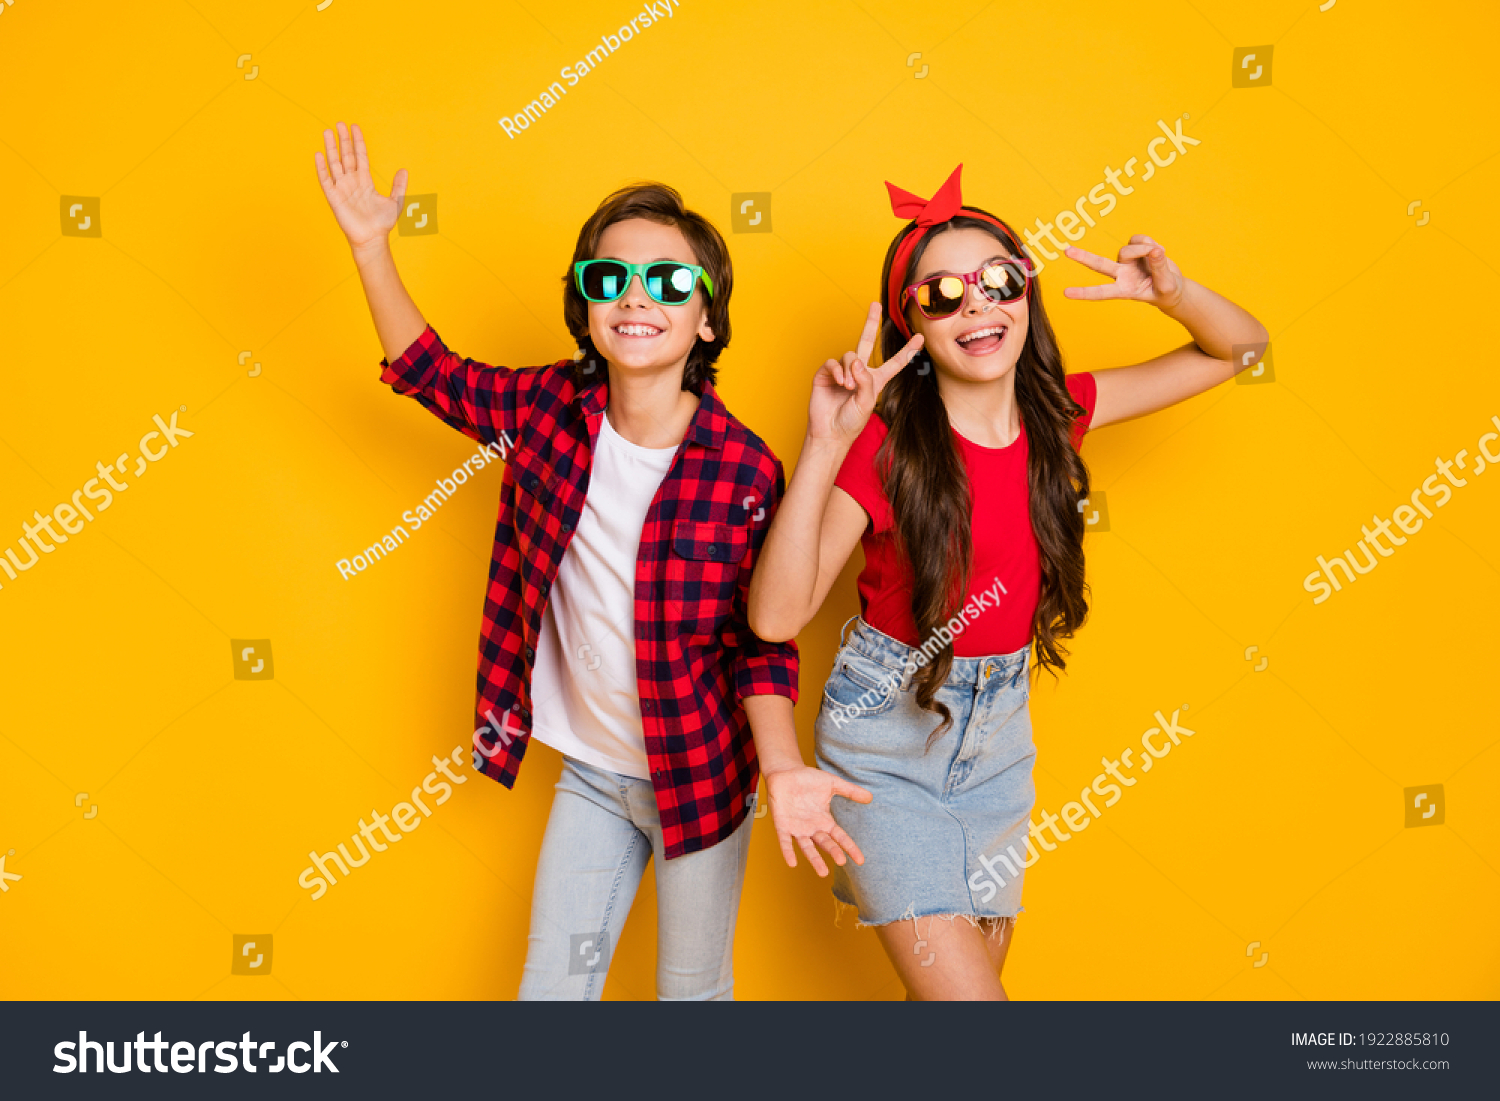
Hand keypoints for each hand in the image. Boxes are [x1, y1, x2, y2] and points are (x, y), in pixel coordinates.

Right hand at [314, 121, 406, 253]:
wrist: (372, 239)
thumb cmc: (382, 223)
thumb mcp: (395, 202)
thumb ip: (399, 186)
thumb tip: (404, 169)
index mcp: (364, 180)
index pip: (360, 156)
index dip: (358, 142)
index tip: (354, 127)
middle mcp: (352, 181)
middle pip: (346, 155)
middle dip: (343, 139)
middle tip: (339, 123)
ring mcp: (342, 188)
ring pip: (334, 163)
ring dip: (330, 148)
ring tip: (327, 132)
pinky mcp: (334, 197)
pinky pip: (325, 179)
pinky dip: (322, 167)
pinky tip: (319, 154)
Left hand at [763, 765, 871, 876]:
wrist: (785, 772)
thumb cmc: (808, 779)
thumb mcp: (832, 784)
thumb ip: (850, 791)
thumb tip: (870, 797)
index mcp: (824, 821)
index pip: (840, 837)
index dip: (850, 848)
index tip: (860, 860)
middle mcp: (812, 828)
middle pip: (825, 843)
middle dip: (833, 852)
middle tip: (842, 862)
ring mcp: (797, 829)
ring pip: (807, 847)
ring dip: (814, 859)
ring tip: (823, 872)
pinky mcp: (782, 825)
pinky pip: (785, 841)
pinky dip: (788, 851)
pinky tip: (792, 863)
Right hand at [808, 302, 924, 444]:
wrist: (830, 433)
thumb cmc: (851, 422)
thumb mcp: (867, 403)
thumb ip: (866, 381)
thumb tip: (856, 361)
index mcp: (875, 380)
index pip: (894, 363)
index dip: (908, 351)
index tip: (920, 337)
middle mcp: (859, 372)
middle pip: (866, 341)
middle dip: (871, 322)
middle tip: (875, 304)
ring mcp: (842, 372)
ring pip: (850, 354)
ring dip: (851, 370)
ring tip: (848, 387)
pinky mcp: (826, 374)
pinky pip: (833, 362)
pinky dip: (838, 371)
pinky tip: (840, 383)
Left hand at [1062, 236, 1184, 310]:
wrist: (1173, 287)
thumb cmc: (1166, 292)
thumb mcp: (1166, 286)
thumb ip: (1160, 269)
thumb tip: (1155, 250)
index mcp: (1124, 290)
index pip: (1101, 292)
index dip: (1084, 293)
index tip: (1065, 293)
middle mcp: (1121, 275)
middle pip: (1099, 265)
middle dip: (1083, 257)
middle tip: (1066, 251)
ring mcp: (1127, 261)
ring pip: (1127, 249)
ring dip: (1143, 249)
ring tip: (1159, 255)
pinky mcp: (1135, 248)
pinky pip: (1137, 239)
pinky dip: (1148, 242)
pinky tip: (1157, 250)